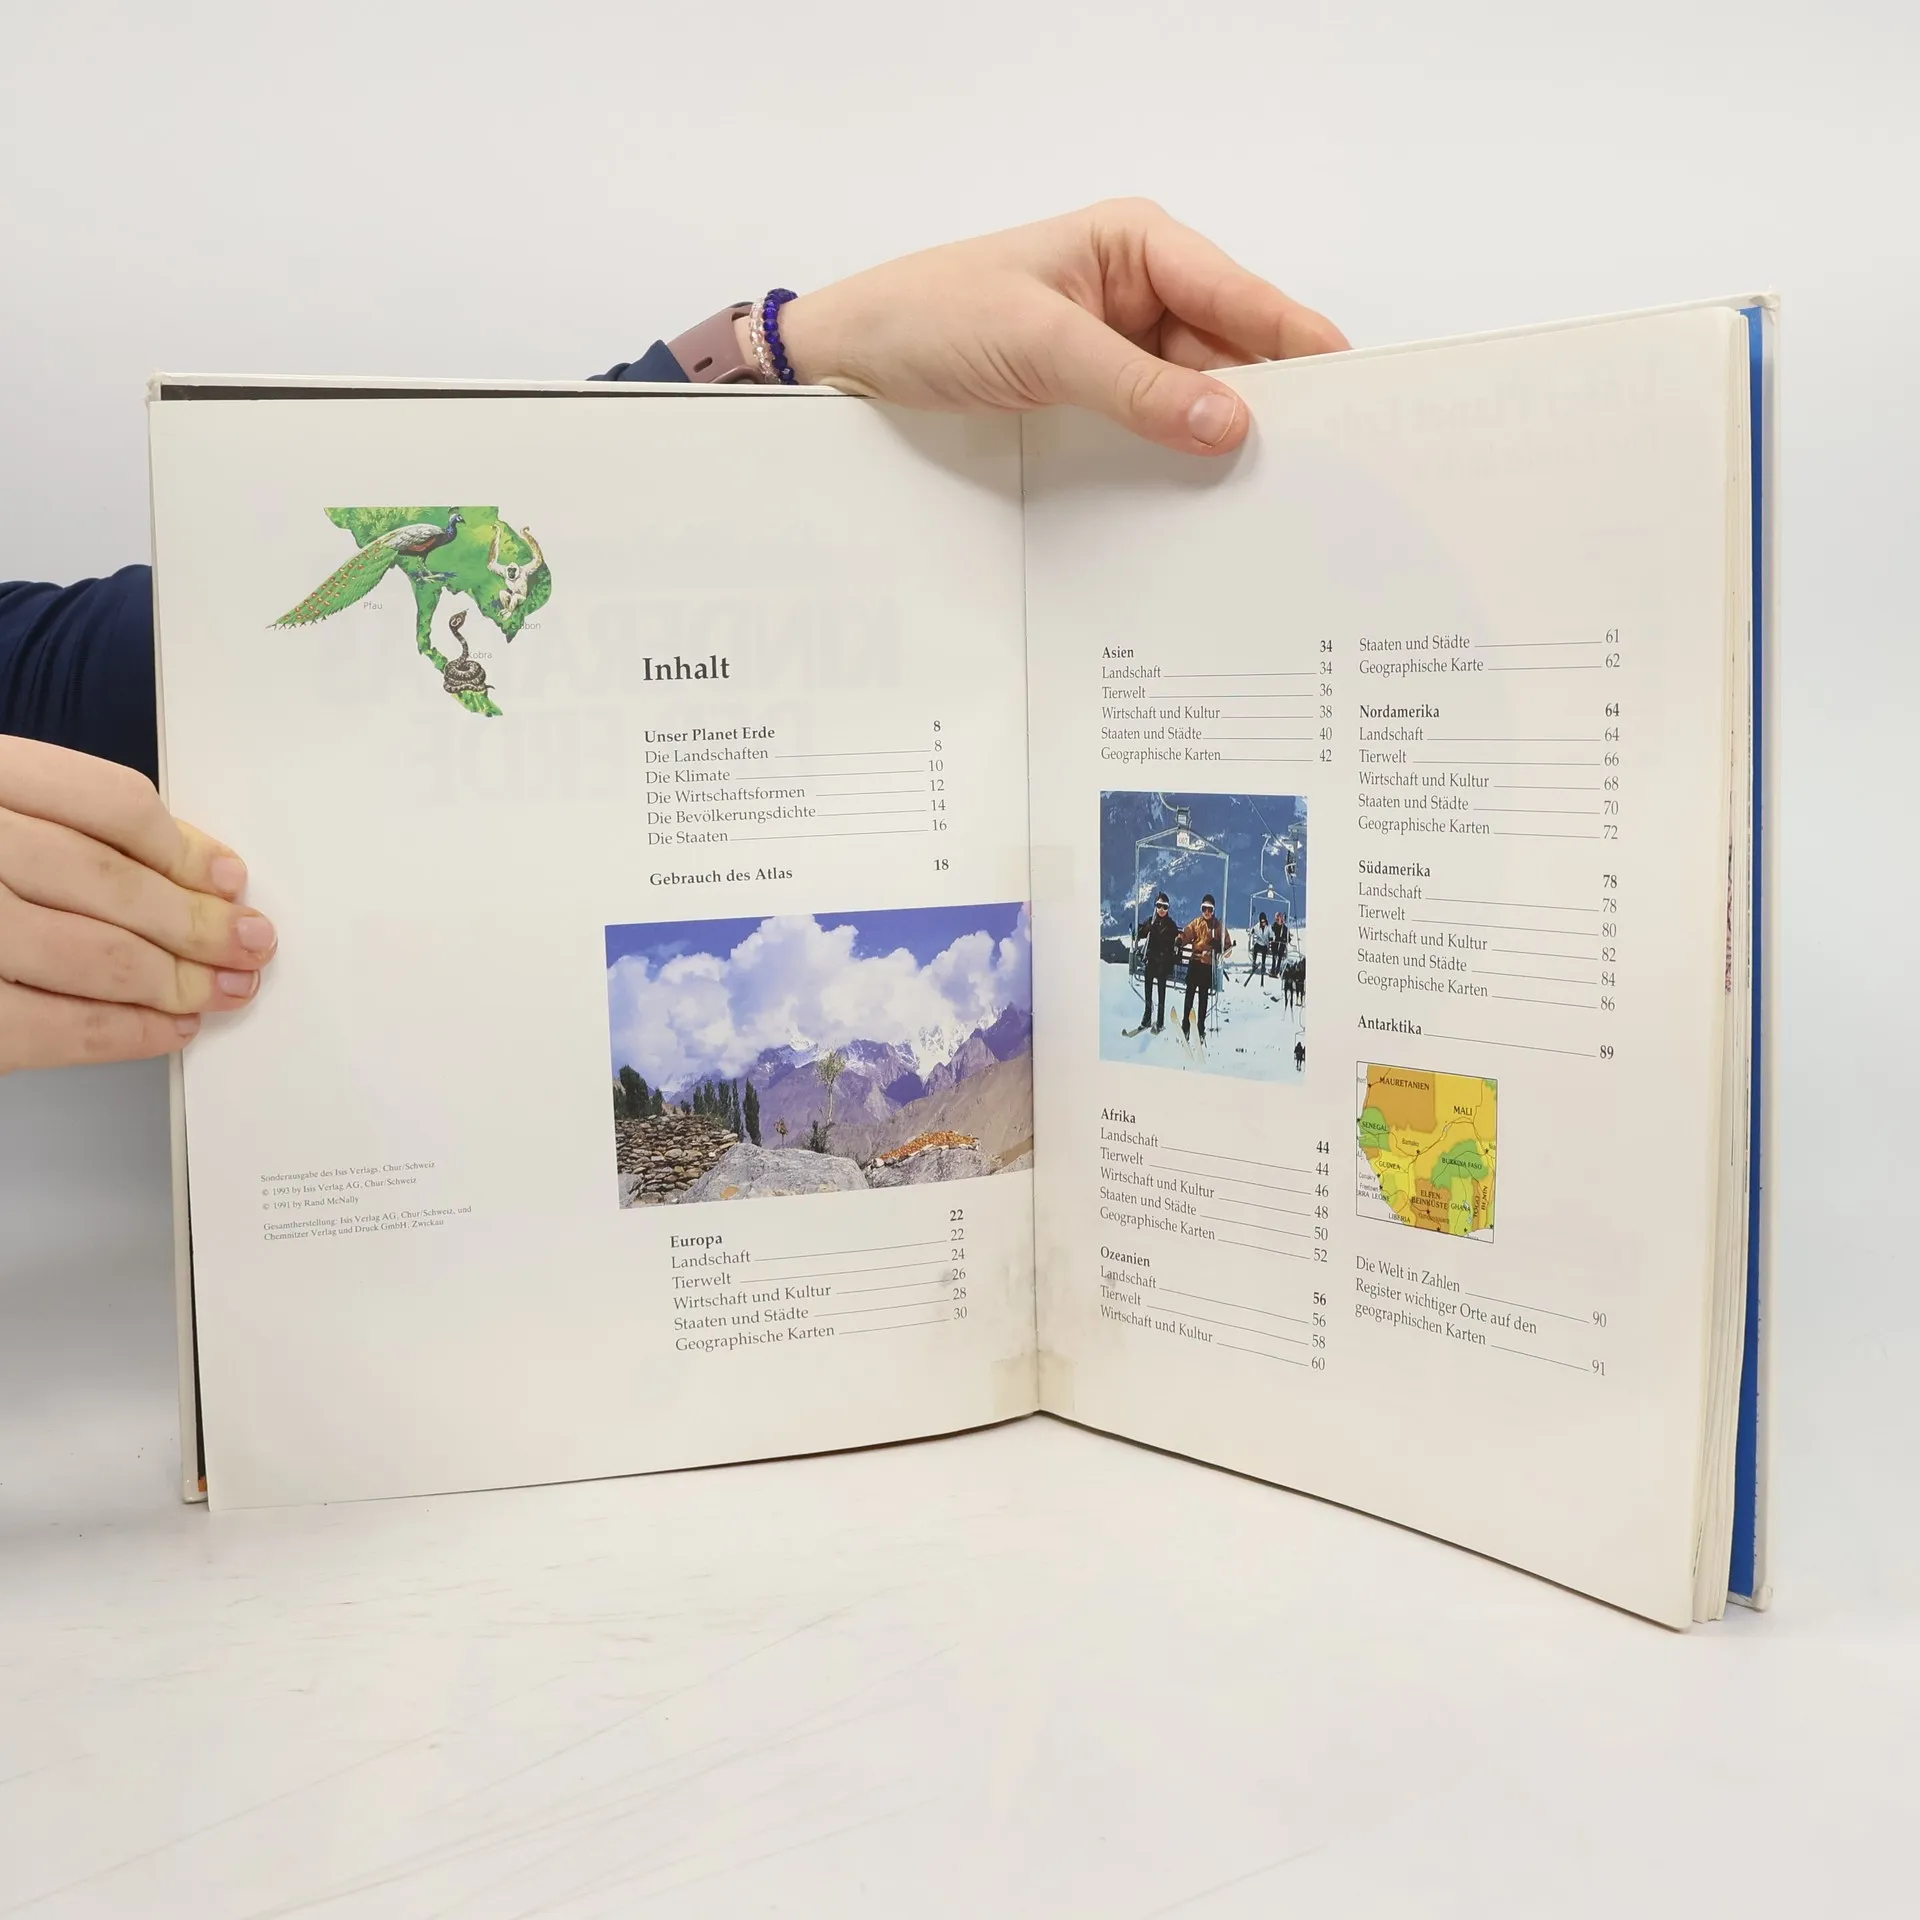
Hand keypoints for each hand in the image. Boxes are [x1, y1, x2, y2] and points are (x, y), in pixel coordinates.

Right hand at [0, 737, 275, 1074]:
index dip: (185, 848)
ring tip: (222, 991)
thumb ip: (69, 826)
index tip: (229, 878)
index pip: (110, 803)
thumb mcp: (0, 809)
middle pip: (109, 884)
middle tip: (251, 945)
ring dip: (177, 983)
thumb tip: (194, 872)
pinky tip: (165, 1031)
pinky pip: (48, 1029)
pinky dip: (123, 1035)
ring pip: (92, 956)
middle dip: (197, 925)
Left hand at [777, 199, 1346, 455]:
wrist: (852, 358)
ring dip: (1222, 442)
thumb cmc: (932, 316)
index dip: (1301, 345)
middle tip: (1315, 468)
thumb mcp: (1041, 347)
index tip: (1352, 396)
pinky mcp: (1096, 396)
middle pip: (1233, 352)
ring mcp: (1120, 348)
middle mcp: (1142, 291)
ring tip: (1268, 498)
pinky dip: (1178, 458)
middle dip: (1268, 405)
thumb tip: (1228, 423)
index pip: (1243, 297)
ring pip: (1199, 398)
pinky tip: (1202, 498)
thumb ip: (1137, 388)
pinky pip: (1157, 426)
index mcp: (1140, 246)